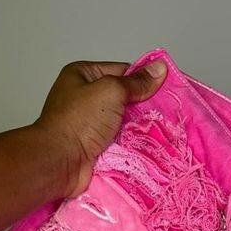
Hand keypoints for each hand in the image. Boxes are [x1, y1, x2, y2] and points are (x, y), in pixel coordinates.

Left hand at [33, 59, 167, 198]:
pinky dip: (134, 144)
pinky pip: (120, 141)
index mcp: (83, 75)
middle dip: (144, 106)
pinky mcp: (96, 147)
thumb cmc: (80, 121)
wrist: (60, 162)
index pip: (121, 71)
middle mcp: (85, 98)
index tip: (167, 88)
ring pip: (125, 122)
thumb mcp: (111, 91)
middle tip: (169, 111)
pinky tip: (153, 146)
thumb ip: (136, 82)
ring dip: (141, 127)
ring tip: (167, 129)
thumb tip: (160, 68)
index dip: (143, 78)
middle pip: (124, 98)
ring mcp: (91, 124)